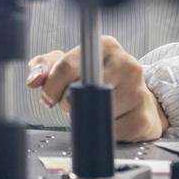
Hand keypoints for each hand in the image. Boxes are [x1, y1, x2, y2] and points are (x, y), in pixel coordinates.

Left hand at [26, 35, 168, 142]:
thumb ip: (46, 67)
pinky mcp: (143, 118)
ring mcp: (138, 91)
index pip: (66, 67)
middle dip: (69, 103)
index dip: (52, 86)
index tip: (49, 97)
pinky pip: (110, 133)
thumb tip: (34, 79)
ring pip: (94, 113)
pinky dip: (103, 132)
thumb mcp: (69, 65)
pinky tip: (109, 122)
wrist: (137, 103)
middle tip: (75, 103)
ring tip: (93, 111)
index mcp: (106, 46)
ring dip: (86, 118)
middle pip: (79, 92)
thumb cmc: (100, 81)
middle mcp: (126, 64)